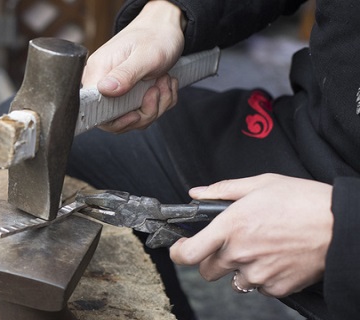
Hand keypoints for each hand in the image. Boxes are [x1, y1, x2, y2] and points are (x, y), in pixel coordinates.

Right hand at [81, 0, 184, 132]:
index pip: (93, 109)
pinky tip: (164, 85)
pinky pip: (142, 112)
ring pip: (133, 118)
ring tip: (164, 82)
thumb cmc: (156, 36)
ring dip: (156, 105)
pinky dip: (160, 103)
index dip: (116, 119)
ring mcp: (116, 90)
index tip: (135, 113)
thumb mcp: (145, 56)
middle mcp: (103, 82)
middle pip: (115, 120)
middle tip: (157, 91)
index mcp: (99, 71)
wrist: (165, 28)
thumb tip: (105, 89)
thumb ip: (125, 74)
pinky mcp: (128, 94)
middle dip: (144, 113)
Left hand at [169, 174, 333, 296]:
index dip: (178, 252)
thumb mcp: (260, 183)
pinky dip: (263, 277)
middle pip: (207, 270)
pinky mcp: (277, 287)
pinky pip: (259, 287)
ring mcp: (258, 273)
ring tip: (261, 248)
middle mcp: (240, 253)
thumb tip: (197, 194)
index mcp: (231, 227)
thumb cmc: (303, 200)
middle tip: (231, 244)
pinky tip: (276, 258)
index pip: (187, 253)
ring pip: (233, 279)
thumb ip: (222, 190)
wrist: (341, 224)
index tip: (181, 247)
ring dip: (239, 268)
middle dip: (213, 258)